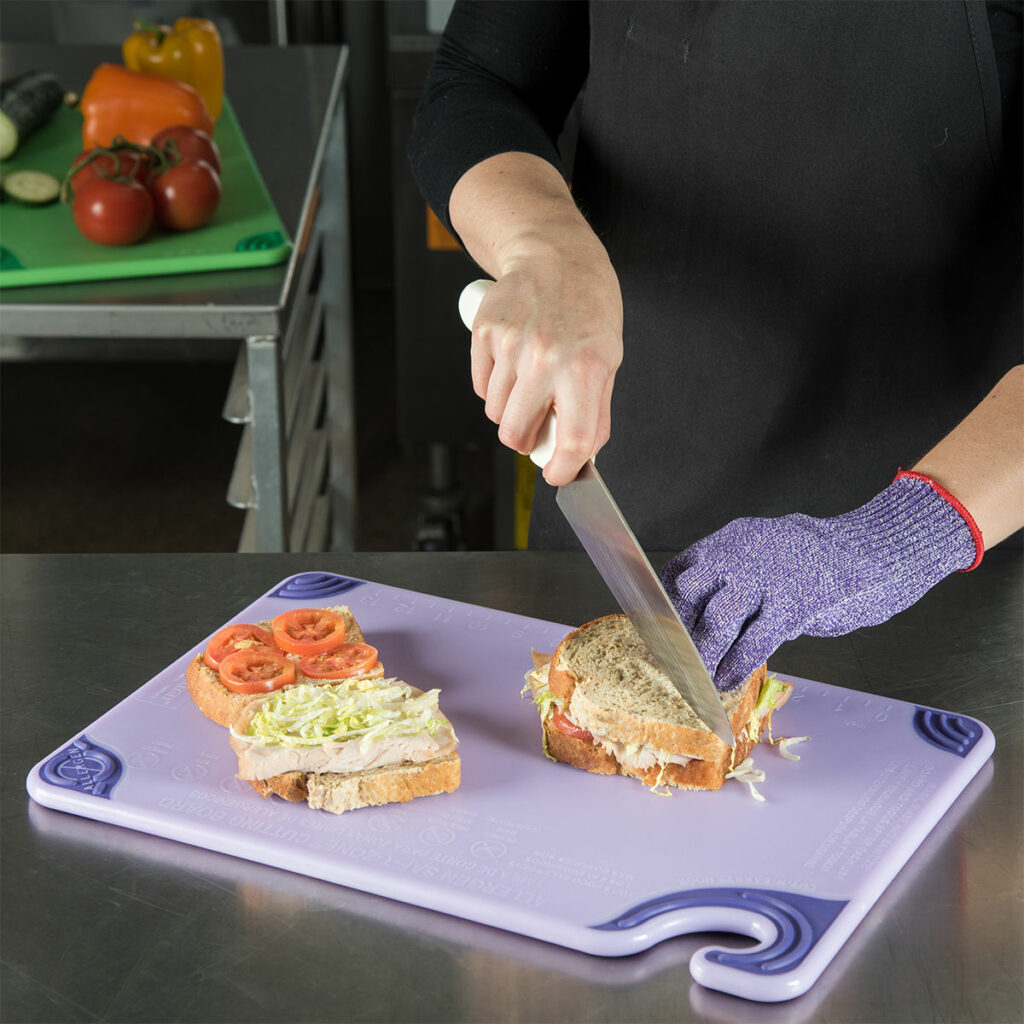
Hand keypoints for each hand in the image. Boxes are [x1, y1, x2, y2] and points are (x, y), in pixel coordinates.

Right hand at [469, 244, 622, 483]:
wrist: (555, 256)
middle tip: (536, 429)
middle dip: (525, 442)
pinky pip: (479, 386)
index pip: (571, 441)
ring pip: (494, 413)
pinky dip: (493, 386)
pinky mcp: (485, 333)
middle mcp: (546, 357)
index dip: (562, 470)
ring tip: (528, 383)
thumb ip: (596, 412)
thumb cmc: (588, 308)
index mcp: (586, 367)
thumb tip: (580, 456)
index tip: (557, 475)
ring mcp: (511, 344)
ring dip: (509, 411)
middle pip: (516, 434)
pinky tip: (512, 363)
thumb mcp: (608, 359)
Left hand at [659, 475, 979, 690]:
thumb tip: (681, 616)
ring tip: (696, 678)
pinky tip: (726, 681)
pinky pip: (756, 640)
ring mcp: (765, 580)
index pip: (676, 575)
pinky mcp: (793, 604)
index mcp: (723, 543)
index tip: (650, 633)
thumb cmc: (797, 563)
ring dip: (703, 654)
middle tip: (667, 660)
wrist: (859, 552)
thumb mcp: (752, 553)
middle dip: (675, 632)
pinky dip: (736, 665)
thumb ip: (720, 577)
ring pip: (718, 619)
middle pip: (689, 595)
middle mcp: (738, 558)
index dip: (659, 607)